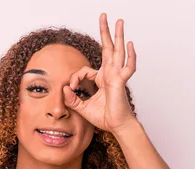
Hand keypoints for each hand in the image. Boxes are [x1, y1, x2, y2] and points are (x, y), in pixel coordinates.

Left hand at [63, 13, 137, 135]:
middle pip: (107, 48)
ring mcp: (116, 76)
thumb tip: (63, 89)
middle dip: (105, 32)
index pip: (85, 70)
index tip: (71, 89)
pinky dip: (130, 56)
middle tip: (104, 16)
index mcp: (101, 79)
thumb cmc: (104, 117)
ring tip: (119, 21)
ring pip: (118, 52)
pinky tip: (130, 44)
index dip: (75, 77)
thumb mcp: (82, 108)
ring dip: (118, 35)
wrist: (116, 126)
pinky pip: (128, 67)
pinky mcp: (121, 82)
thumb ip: (72, 99)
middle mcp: (109, 74)